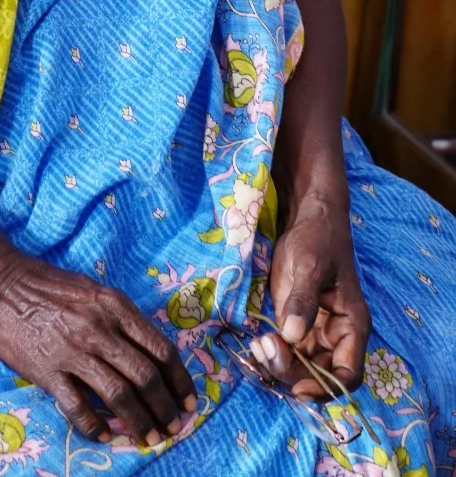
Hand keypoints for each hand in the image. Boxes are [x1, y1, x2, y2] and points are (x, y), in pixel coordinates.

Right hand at [0, 251, 196, 444]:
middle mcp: (99, 328)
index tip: (189, 401)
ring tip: (149, 438)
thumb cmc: (48, 285)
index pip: (161, 348)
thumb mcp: (94, 291)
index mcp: (115, 305)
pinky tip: (106, 435)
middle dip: (166, 408)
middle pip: (145, 377)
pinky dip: (96, 426)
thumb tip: (149, 355)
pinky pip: (78, 408)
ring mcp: (73, 350)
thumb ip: (121, 320)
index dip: (180, 380)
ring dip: (140, 422)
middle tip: (174, 428)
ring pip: (119, 396)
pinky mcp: (48, 370)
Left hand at [266, 199, 370, 394]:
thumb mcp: (310, 266)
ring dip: (278, 366)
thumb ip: (302, 301)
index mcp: (352, 327)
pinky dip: (271, 355)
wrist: (306, 218)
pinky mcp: (295, 324)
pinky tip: (255, 346)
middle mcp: (336, 337)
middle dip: (292, 373)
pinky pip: (286, 352)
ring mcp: (315, 332)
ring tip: (257, 347)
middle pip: (319, 376)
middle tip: (266, 350)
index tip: (297, 388)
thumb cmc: (318, 239)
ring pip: (300, 368)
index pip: (348, 375)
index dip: (326, 388)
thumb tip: (293, 336)